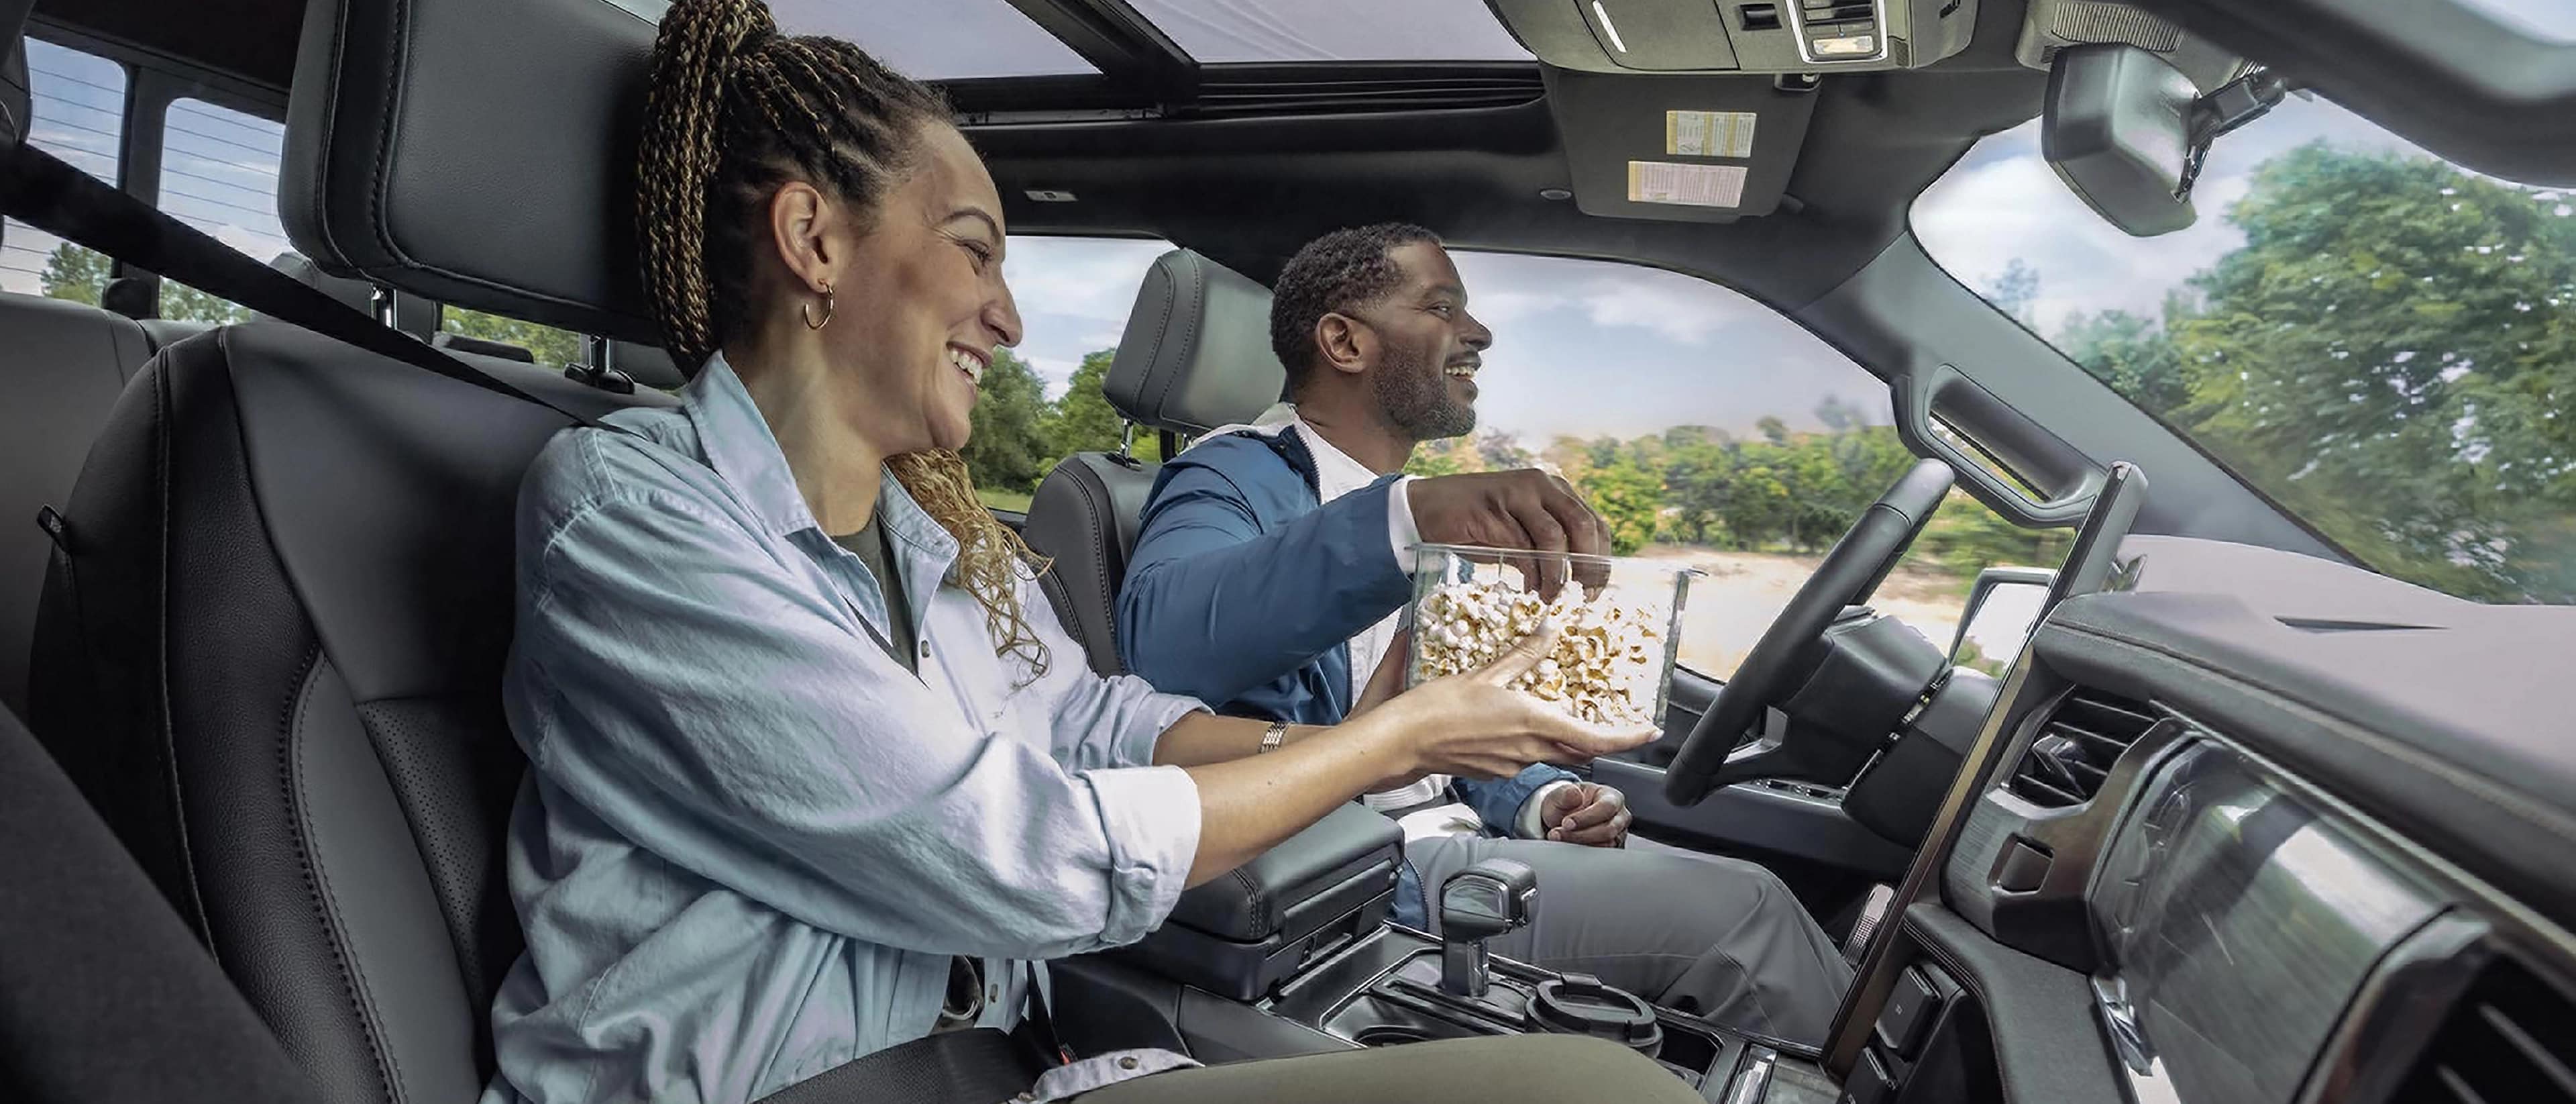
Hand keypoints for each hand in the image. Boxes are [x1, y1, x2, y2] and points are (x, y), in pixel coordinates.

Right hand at [1363, 620, 1657, 779]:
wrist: (1400, 743)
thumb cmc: (1436, 708)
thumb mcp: (1485, 673)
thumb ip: (1522, 656)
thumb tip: (1548, 630)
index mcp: (1532, 722)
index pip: (1594, 738)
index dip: (1627, 738)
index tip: (1649, 733)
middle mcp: (1527, 750)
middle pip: (1576, 748)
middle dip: (1593, 736)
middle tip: (1604, 719)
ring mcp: (1510, 766)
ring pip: (1547, 751)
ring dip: (1553, 734)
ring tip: (1537, 710)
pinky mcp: (1493, 773)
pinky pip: (1520, 757)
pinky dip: (1523, 741)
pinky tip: (1500, 724)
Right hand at [1408, 470, 1611, 596]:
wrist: (1426, 509)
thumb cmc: (1477, 524)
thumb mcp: (1522, 531)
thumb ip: (1549, 546)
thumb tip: (1578, 581)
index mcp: (1554, 488)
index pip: (1594, 522)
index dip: (1601, 558)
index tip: (1595, 591)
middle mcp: (1539, 484)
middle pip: (1582, 524)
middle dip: (1587, 566)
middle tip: (1581, 597)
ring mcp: (1515, 493)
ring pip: (1554, 536)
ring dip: (1557, 573)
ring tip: (1550, 597)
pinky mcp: (1492, 509)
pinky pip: (1522, 545)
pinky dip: (1531, 571)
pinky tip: (1530, 588)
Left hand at [1538, 782, 1630, 847]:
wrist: (1561, 819)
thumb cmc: (1565, 804)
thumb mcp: (1560, 795)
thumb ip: (1566, 793)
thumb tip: (1574, 794)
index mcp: (1612, 797)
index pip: (1607, 807)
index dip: (1587, 817)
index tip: (1566, 823)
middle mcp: (1619, 816)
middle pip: (1609, 829)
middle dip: (1581, 834)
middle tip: (1558, 834)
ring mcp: (1617, 835)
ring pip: (1605, 845)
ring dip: (1579, 845)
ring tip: (1559, 839)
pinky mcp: (1611, 850)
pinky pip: (1601, 856)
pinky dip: (1582, 854)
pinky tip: (1568, 847)